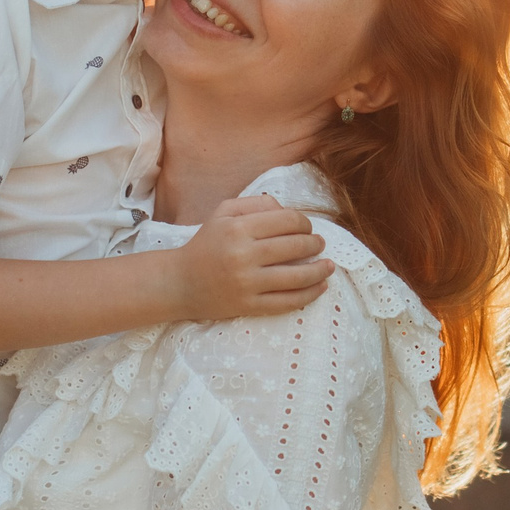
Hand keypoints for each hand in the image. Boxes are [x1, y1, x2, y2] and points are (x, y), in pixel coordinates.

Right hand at [172, 196, 330, 319]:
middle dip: (315, 244)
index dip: (304, 223)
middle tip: (320, 244)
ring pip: (297, 276)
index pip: (286, 221)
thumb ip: (255, 203)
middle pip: (295, 247)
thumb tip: (287, 209)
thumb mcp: (223, 213)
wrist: (180, 283)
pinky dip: (309, 294)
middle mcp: (243, 255)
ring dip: (320, 270)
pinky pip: (288, 302)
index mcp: (237, 228)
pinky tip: (321, 287)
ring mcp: (247, 283)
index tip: (307, 227)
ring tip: (328, 266)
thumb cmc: (206, 244)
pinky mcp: (249, 306)